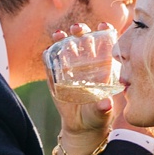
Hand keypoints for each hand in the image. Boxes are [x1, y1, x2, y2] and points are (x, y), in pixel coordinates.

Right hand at [47, 21, 114, 154]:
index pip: (105, 44)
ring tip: (59, 34)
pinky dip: (48, 55)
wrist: (82, 127)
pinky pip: (51, 63)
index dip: (105, 32)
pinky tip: (47, 50)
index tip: (103, 26)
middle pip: (84, 40)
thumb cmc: (98, 116)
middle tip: (78, 29)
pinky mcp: (56, 77)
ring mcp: (70, 69)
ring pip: (66, 47)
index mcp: (103, 67)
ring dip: (63, 38)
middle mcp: (87, 64)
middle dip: (81, 31)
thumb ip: (103, 108)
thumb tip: (105, 104)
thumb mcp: (102, 113)